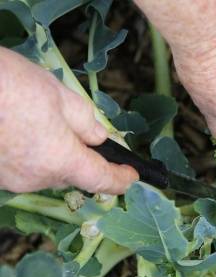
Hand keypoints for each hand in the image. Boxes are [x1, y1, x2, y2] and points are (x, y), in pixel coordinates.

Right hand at [0, 48, 137, 193]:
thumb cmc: (9, 84)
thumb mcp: (60, 95)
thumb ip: (86, 122)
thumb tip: (99, 137)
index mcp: (61, 160)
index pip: (101, 179)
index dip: (120, 179)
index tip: (131, 177)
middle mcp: (36, 178)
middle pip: (70, 173)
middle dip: (78, 156)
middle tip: (74, 129)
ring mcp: (10, 179)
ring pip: (44, 171)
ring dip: (50, 153)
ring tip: (36, 120)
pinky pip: (21, 167)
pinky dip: (27, 152)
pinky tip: (18, 128)